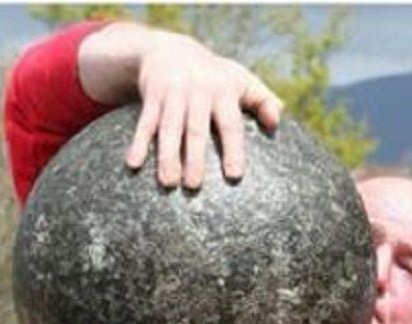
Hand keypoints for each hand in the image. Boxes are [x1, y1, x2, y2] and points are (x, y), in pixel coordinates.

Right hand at [79, 23, 282, 188]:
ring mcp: (172, 93)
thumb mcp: (240, 80)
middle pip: (196, 129)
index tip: (233, 175)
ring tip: (168, 183)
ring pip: (169, 128)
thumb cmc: (214, 75)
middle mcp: (197, 91)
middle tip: (194, 186)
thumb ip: (262, 101)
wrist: (169, 49)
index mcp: (223, 91)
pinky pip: (144, 122)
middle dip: (194, 157)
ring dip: (167, 156)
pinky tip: (133, 164)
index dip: (232, 149)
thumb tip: (278, 122)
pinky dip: (138, 143)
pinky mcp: (151, 96)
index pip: (230, 124)